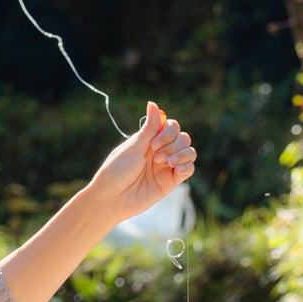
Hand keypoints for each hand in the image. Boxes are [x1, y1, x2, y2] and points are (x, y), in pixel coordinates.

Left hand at [83, 101, 195, 224]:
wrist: (112, 198)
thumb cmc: (117, 170)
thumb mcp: (133, 146)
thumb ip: (149, 128)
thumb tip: (153, 103)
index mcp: (150, 140)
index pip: (172, 126)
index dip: (168, 132)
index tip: (152, 144)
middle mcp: (161, 151)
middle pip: (183, 138)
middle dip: (173, 144)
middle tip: (156, 156)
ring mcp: (166, 166)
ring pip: (189, 152)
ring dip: (181, 153)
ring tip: (166, 163)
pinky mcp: (171, 181)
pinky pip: (189, 169)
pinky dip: (186, 166)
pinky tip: (175, 169)